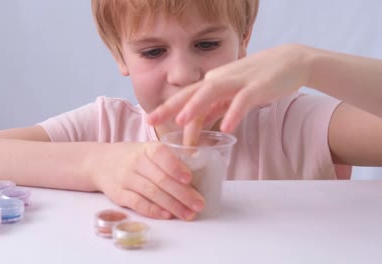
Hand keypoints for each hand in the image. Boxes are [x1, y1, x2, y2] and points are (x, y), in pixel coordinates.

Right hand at [93, 142, 204, 220]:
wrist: (101, 162)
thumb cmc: (134, 157)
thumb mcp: (148, 150)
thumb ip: (168, 160)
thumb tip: (198, 178)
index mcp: (147, 148)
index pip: (161, 155)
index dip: (175, 167)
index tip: (189, 178)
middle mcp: (135, 161)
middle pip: (161, 179)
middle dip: (182, 193)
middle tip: (199, 204)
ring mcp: (125, 178)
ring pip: (152, 193)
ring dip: (173, 205)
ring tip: (188, 214)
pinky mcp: (118, 194)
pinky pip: (138, 203)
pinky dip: (153, 210)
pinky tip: (167, 215)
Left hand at [147, 44, 311, 133]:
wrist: (290, 62)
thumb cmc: (258, 80)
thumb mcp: (231, 95)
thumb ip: (215, 108)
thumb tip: (198, 124)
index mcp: (212, 82)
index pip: (186, 97)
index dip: (169, 110)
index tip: (151, 122)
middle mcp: (220, 79)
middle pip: (191, 92)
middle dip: (170, 107)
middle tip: (151, 120)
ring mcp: (238, 81)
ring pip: (212, 92)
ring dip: (196, 106)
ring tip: (181, 121)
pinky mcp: (257, 86)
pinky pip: (243, 101)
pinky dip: (233, 114)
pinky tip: (226, 129)